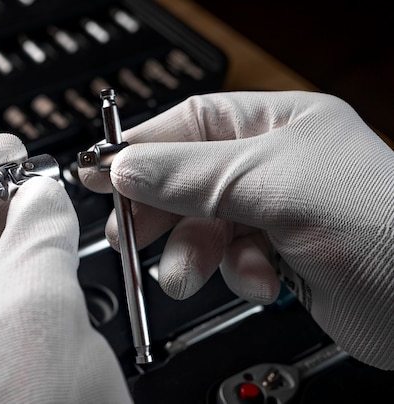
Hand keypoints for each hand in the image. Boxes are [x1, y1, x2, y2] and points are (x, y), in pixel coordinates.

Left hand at [0, 134, 130, 402]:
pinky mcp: (41, 370)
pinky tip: (74, 259)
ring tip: (57, 203)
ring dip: (35, 235)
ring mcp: (1, 357)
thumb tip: (40, 193)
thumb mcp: (33, 304)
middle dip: (2, 203)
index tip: (3, 150)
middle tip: (34, 169)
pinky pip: (43, 305)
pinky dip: (59, 273)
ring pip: (12, 277)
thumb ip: (35, 237)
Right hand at [79, 91, 393, 369]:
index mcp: (277, 125)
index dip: (140, 148)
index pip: (189, 125)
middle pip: (185, 180)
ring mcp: (273, 211)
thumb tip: (126, 166)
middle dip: (159, 211)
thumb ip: (189, 174)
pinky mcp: (276, 254)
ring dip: (191, 254)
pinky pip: (226, 260)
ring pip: (200, 227)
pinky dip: (233, 274)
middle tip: (130, 234)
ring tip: (190, 272)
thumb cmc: (384, 229)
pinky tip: (259, 279)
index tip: (100, 171)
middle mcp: (272, 165)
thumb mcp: (273, 185)